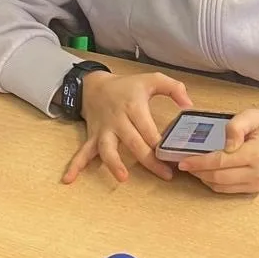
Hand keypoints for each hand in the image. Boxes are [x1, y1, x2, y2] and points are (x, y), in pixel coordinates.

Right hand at [62, 71, 191, 184]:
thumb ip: (174, 88)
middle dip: (149, 160)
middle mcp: (118, 119)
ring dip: (114, 163)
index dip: (160, 143)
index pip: (148, 128)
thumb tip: (189, 106)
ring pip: (107, 148)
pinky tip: (69, 179)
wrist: (95, 85)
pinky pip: (83, 152)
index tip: (173, 155)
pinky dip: (76, 165)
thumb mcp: (152, 79)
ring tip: (123, 177)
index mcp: (133, 106)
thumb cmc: (128, 86)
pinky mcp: (94, 137)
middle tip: (165, 174)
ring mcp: (104, 130)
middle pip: (133, 142)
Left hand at [178, 109, 258, 195]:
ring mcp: (257, 184)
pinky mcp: (256, 189)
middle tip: (185, 164)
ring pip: (221, 187)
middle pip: (218, 178)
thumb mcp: (253, 115)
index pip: (220, 162)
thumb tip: (225, 145)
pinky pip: (229, 190)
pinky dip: (215, 183)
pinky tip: (208, 172)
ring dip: (204, 178)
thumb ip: (236, 126)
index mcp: (256, 154)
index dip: (199, 162)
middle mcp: (257, 173)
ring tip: (195, 168)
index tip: (183, 161)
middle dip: (198, 172)